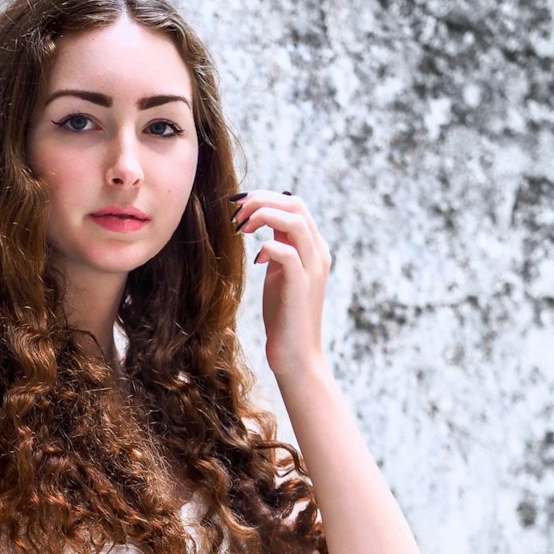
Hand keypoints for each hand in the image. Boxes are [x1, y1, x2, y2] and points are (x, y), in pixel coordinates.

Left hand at [231, 189, 331, 379]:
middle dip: (261, 201)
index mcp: (313, 248)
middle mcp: (318, 253)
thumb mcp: (280, 274)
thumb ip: (279, 247)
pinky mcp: (301, 287)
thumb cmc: (284, 316)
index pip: (294, 205)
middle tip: (236, 215)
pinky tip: (257, 260)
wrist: (297, 355)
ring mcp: (312, 269)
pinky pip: (288, 253)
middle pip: (295, 205)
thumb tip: (262, 222)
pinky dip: (268, 247)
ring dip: (263, 216)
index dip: (265, 198)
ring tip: (241, 227)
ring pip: (295, 221)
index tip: (238, 208)